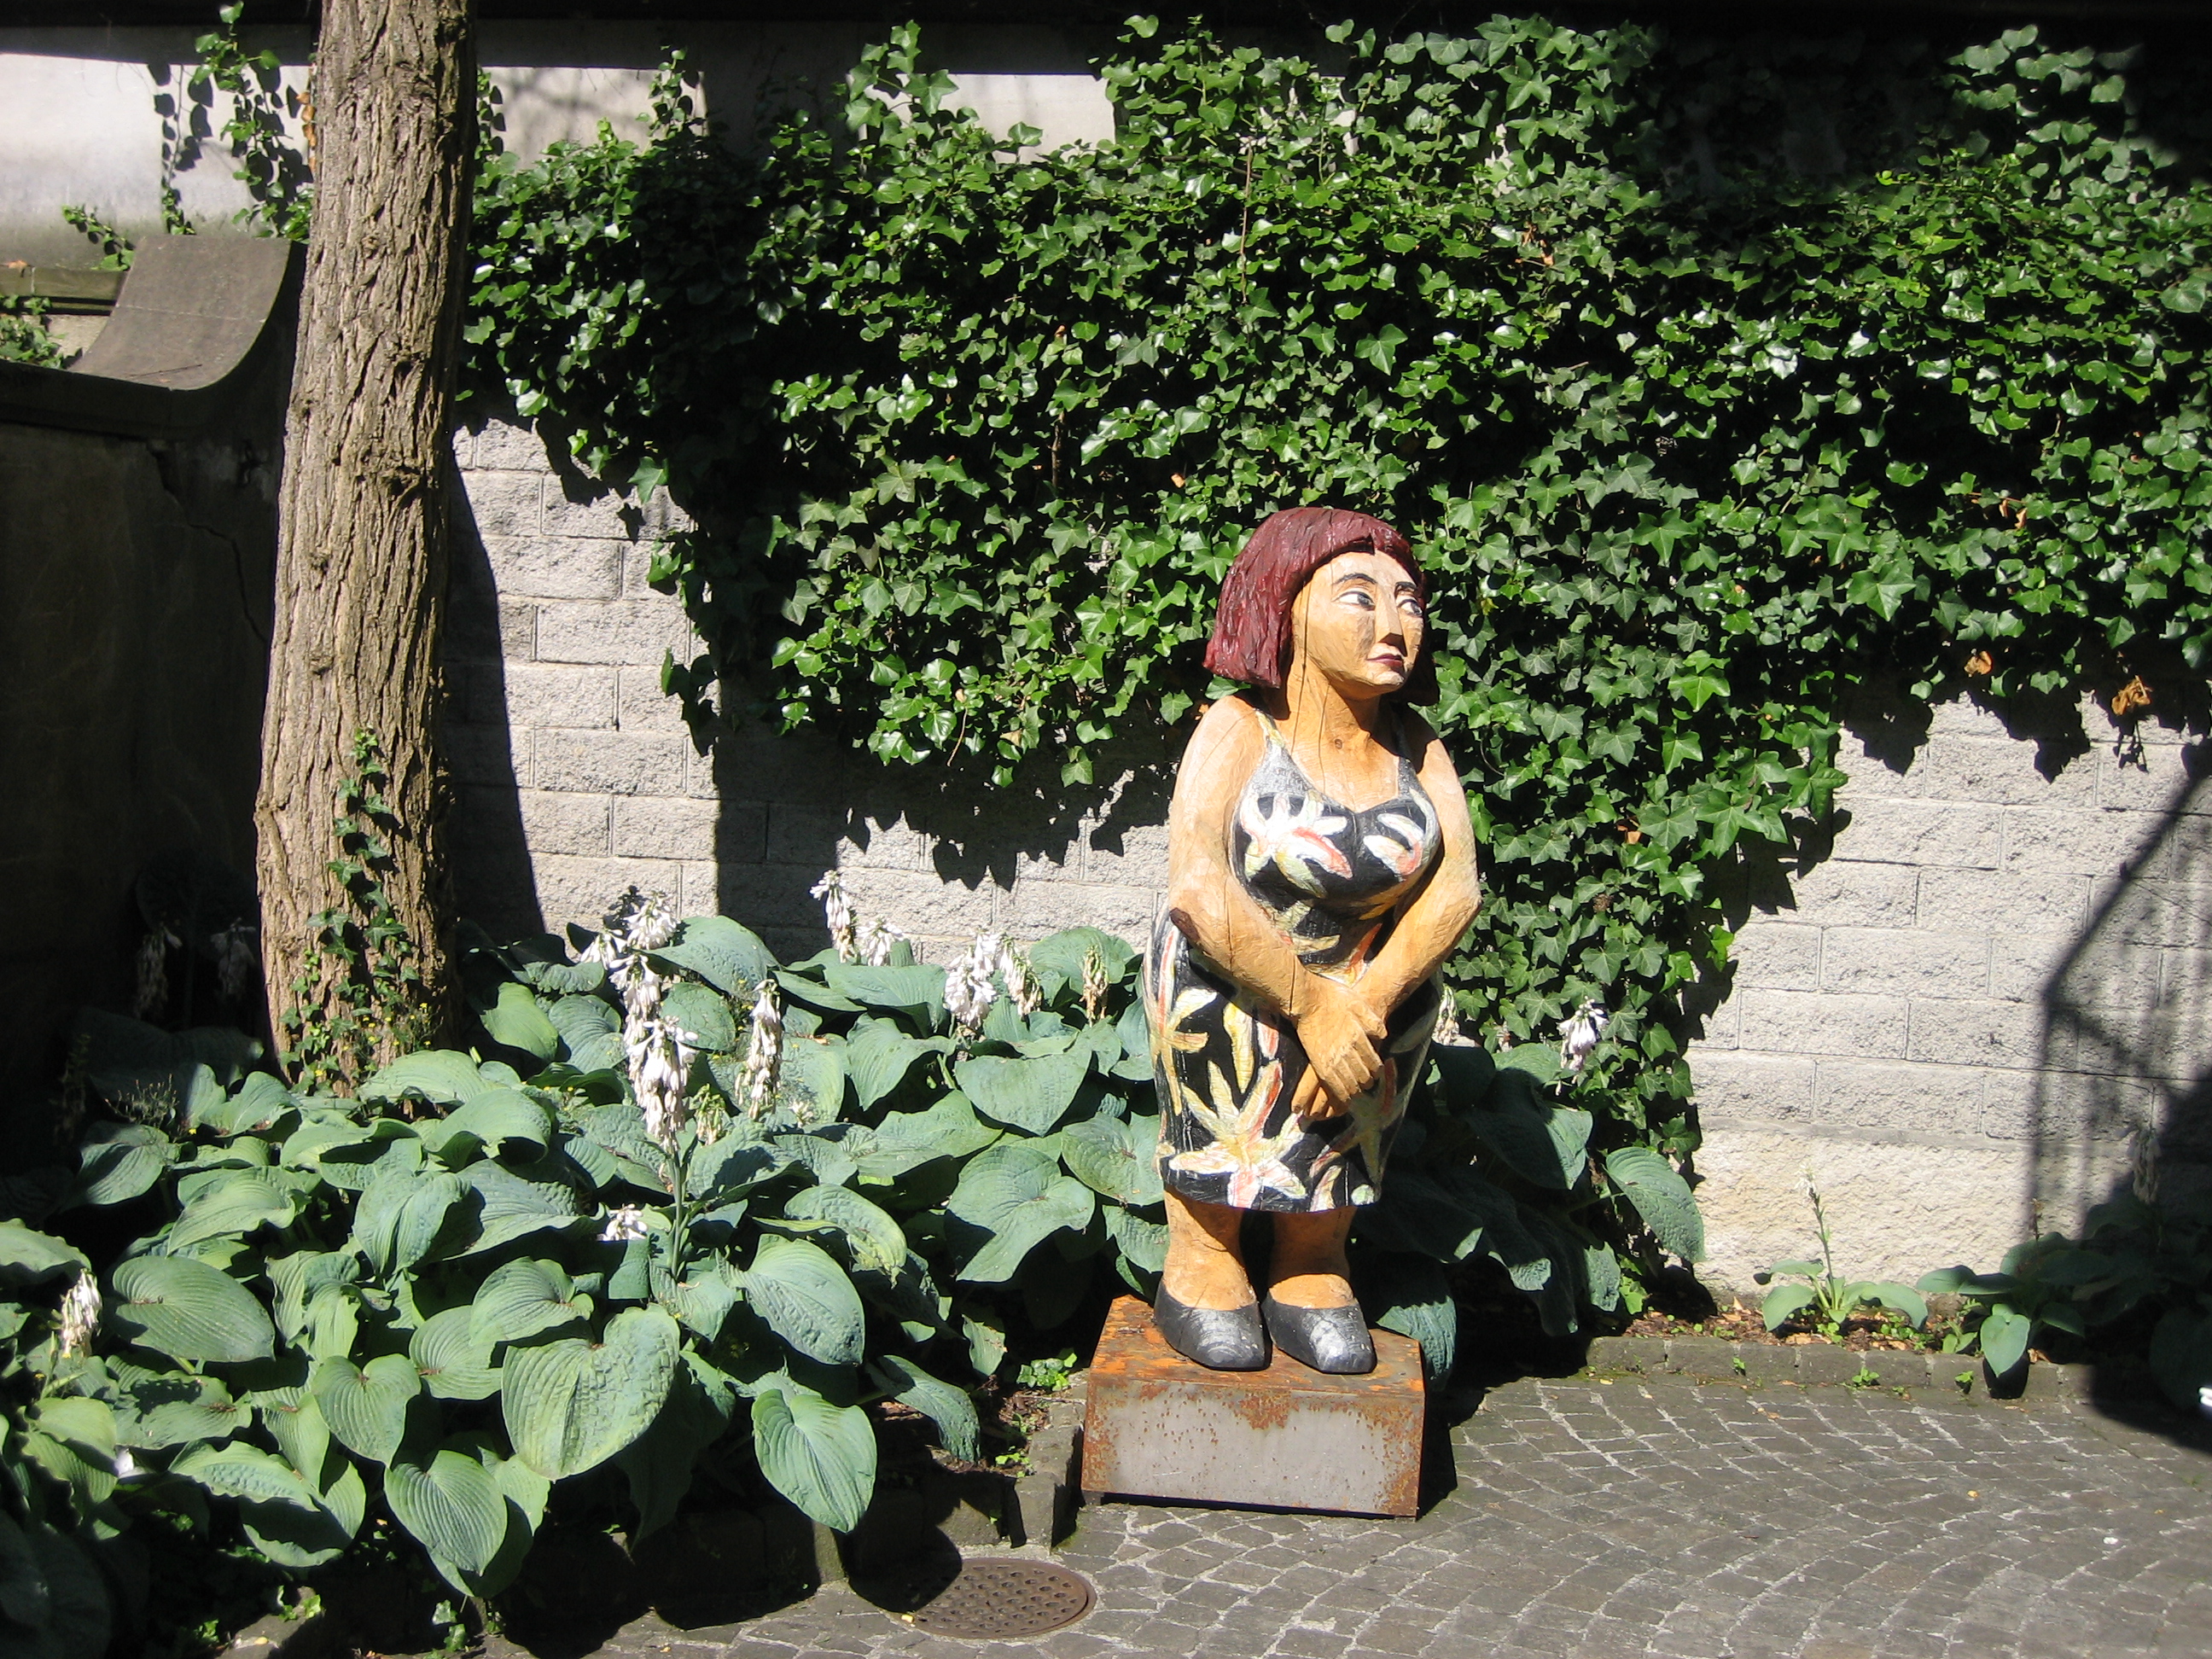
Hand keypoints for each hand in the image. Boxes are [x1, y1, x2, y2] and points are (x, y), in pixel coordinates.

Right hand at [1290, 975, 1386, 1113]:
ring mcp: (1332, 1059)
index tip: (1376, 1072)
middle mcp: (1346, 1051)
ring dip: (1357, 1089)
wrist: (1305, 999)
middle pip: (1363, 1075)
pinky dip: (1341, 1094)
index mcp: (1358, 1037)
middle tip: (1368, 1082)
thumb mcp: (1357, 1003)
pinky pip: (1333, 1085)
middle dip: (1368, 1081)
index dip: (1377, 1070)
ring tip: (1358, 1090)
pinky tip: (1344, 1096)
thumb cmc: (1331, 997)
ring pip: (1350, 1083)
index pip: (1373, 1063)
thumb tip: (1383, 1035)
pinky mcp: (1318, 1063)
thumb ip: (1372, 1020)